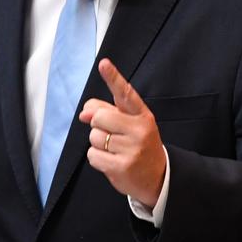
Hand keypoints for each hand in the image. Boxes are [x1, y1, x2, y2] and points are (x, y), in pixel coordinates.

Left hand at [78, 58, 165, 206]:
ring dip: (98, 144)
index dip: (113, 77)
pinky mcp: (122, 166)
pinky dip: (97, 158)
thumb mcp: (129, 125)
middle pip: (99, 117)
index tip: (104, 64)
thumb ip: (105, 112)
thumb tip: (84, 113)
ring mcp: (132, 149)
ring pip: (94, 137)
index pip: (125, 93)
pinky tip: (112, 161)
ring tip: (115, 150)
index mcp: (142, 115)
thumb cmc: (139, 145)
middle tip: (112, 135)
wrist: (157, 177)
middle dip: (98, 126)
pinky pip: (93, 155)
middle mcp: (139, 129)